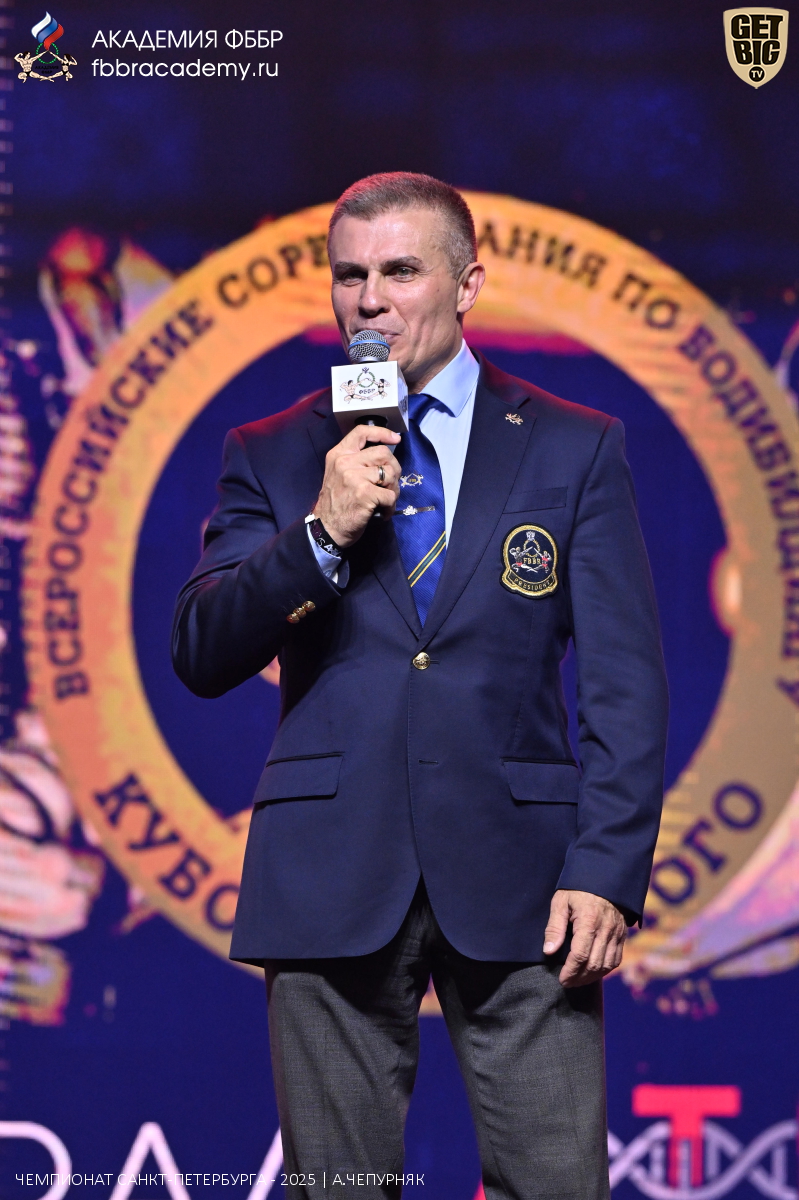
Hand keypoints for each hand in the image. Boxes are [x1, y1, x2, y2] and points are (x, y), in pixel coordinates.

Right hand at [314, 424, 401, 547]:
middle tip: (390, 484)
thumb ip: (355, 462)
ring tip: (386, 500)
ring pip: (390, 474)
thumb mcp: (338, 474)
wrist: (326, 528)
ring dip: (394, 489)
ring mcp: (354, 477)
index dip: (382, 433)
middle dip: (394, 468)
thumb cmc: (335, 503)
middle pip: (383, 453)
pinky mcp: (364, 494)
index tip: (395, 439)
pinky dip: (390, 506)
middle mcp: (345, 462)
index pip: (361, 432)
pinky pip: (390, 495)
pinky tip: (383, 512)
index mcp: (338, 455)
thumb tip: (384, 458)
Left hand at [543, 889, 626, 987]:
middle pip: (594, 964)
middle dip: (580, 978)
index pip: (580, 955)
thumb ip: (554, 927)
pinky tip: (593, 972)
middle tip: (567, 983)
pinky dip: (605, 970)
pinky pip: (616, 959)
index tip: (561, 979)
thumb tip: (549, 951)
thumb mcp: (561, 902)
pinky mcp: (622, 935)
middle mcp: (606, 930)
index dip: (570, 971)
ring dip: (592, 977)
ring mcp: (616, 933)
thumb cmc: (578, 889)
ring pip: (607, 965)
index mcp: (588, 921)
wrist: (604, 877)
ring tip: (578, 980)